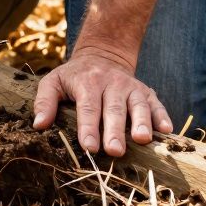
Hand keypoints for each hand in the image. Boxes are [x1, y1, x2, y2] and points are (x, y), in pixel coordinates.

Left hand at [31, 45, 172, 155]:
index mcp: (87, 82)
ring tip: (142, 140)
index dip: (88, 128)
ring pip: (138, 105)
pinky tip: (165, 130)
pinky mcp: (146, 92)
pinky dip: (162, 116)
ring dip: (142, 122)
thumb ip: (45, 102)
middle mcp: (112, 84)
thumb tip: (39, 125)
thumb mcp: (54, 81)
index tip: (89, 147)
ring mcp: (131, 87)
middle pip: (114, 109)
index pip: (88, 107)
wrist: (102, 54)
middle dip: (115, 131)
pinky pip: (156, 103)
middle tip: (115, 151)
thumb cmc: (74, 76)